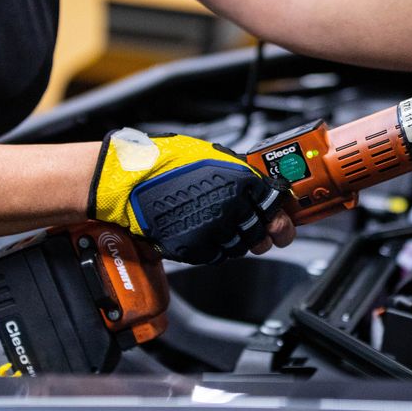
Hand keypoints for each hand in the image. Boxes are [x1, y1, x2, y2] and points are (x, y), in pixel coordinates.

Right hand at [89, 129, 294, 263]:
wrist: (130, 181)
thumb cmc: (166, 162)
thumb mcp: (213, 155)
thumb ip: (239, 172)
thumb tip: (258, 183)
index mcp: (241, 182)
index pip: (276, 206)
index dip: (281, 215)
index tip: (281, 218)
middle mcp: (232, 208)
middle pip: (265, 232)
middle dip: (267, 234)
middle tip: (266, 233)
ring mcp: (214, 230)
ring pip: (242, 247)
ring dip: (239, 240)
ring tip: (225, 228)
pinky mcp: (195, 248)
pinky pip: (216, 255)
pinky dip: (215, 248)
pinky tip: (206, 233)